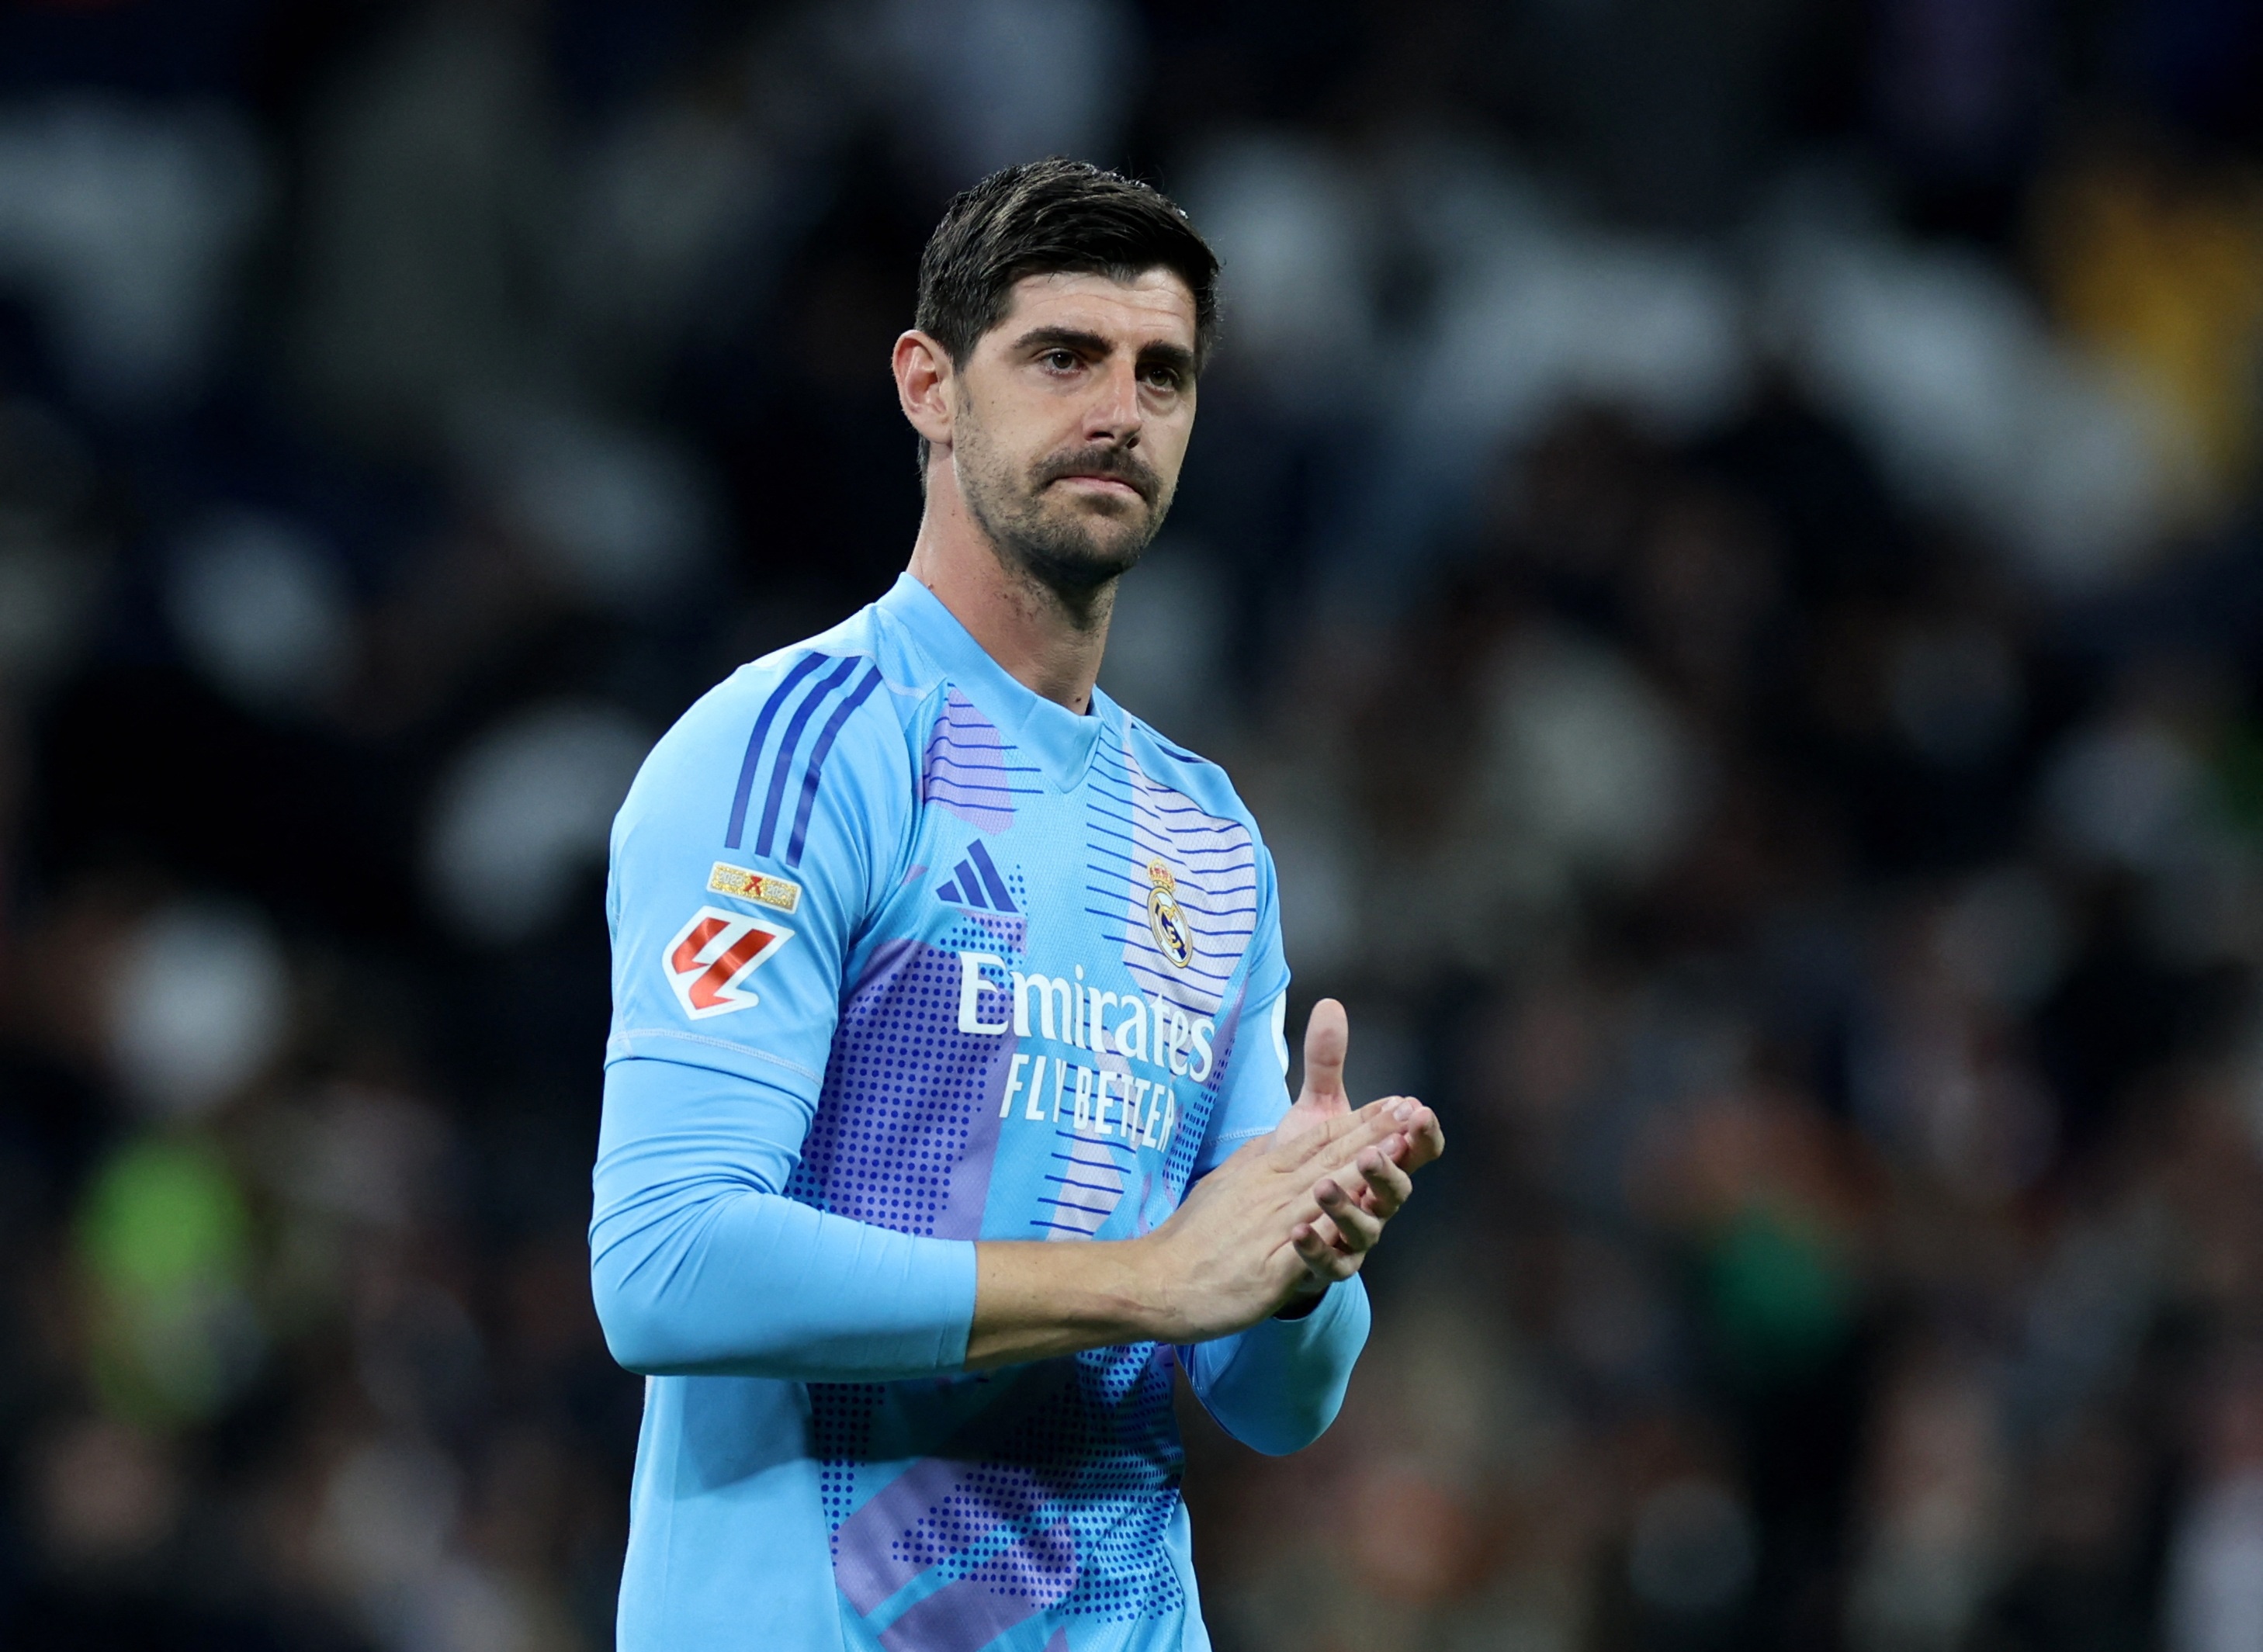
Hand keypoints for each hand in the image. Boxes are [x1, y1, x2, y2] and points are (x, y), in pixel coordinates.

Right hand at [1132, 1095, 1422, 1342]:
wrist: (1157, 1278)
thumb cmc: (1195, 1233)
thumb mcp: (1228, 1180)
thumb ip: (1260, 1160)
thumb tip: (1280, 1137)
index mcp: (1264, 1170)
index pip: (1321, 1139)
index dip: (1363, 1120)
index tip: (1398, 1102)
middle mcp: (1269, 1193)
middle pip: (1330, 1159)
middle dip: (1375, 1135)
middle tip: (1413, 1112)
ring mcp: (1268, 1230)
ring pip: (1322, 1197)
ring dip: (1361, 1174)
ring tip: (1393, 1153)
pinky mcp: (1265, 1271)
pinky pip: (1298, 1252)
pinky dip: (1321, 1236)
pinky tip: (1345, 1224)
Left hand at [1273, 999, 1444, 1298]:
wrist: (1270, 1225)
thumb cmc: (1306, 1166)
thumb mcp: (1315, 1113)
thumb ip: (1325, 1065)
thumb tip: (1330, 1004)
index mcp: (1381, 1163)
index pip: (1416, 1149)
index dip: (1422, 1133)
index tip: (1419, 1109)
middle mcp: (1376, 1201)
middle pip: (1397, 1187)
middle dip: (1390, 1166)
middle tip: (1378, 1147)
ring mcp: (1355, 1236)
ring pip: (1368, 1227)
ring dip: (1350, 1206)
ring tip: (1325, 1185)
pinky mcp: (1326, 1264)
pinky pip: (1329, 1263)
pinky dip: (1316, 1246)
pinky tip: (1297, 1229)